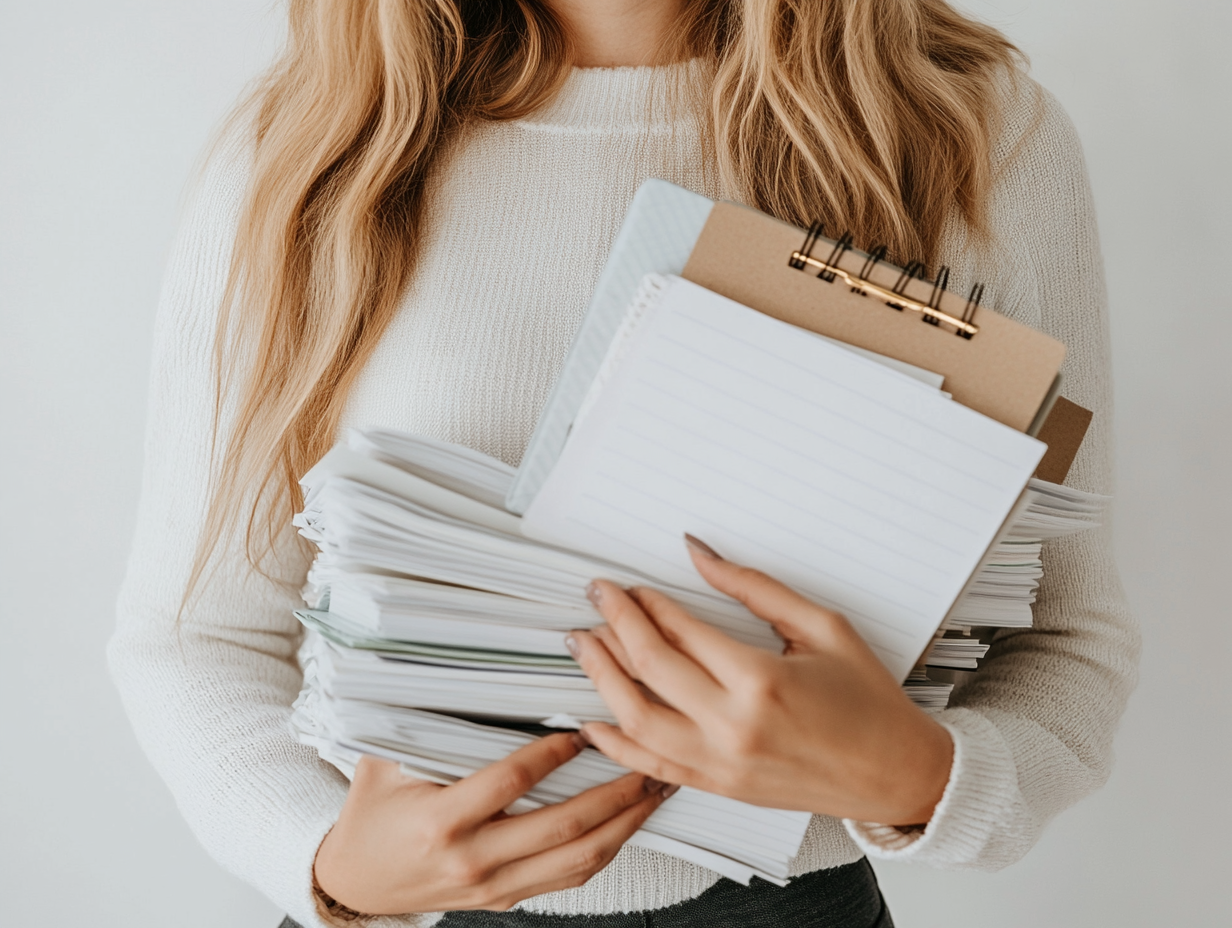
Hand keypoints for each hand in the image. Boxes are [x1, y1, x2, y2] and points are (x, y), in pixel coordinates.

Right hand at [314, 733, 671, 914]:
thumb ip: (421, 720)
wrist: (355, 882)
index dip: (552, 755)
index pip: (511, 782)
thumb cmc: (372, 814)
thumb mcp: (382, 760)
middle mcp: (473, 859)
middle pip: (563, 827)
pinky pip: (568, 878)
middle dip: (616, 792)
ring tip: (654, 790)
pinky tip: (628, 823)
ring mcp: (494, 887)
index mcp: (441, 821)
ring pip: (578, 860)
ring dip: (625, 824)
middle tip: (648, 758)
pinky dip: (605, 849)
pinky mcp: (505, 899)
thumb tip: (452, 667)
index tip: (583, 729)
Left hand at [567, 536, 953, 826]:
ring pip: (635, 719)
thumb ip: (754, 588)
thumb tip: (701, 554)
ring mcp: (721, 764)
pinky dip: (614, 743)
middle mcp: (733, 726)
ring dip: (601, 677)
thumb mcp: (821, 627)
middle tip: (596, 598)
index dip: (645, 603)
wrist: (895, 773)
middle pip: (648, 667)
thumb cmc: (868, 702)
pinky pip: (649, 766)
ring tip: (585, 644)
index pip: (680, 631)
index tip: (627, 585)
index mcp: (761, 681)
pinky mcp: (718, 786)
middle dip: (613, 625)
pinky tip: (592, 720)